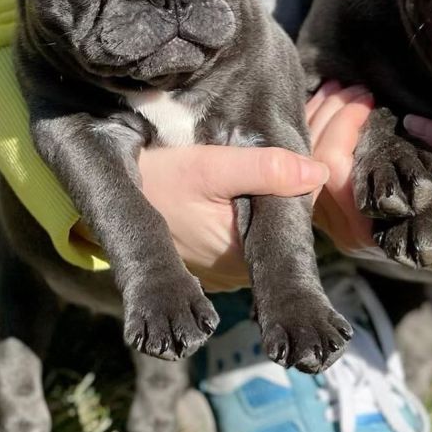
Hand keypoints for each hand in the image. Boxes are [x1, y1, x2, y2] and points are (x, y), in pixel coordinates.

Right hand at [137, 145, 328, 291]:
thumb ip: (265, 169)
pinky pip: (246, 234)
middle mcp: (240, 276)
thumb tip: (320, 171)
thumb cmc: (156, 181)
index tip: (291, 158)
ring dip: (265, 200)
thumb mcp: (208, 168)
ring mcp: (227, 273)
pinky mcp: (216, 263)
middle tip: (267, 156)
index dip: (300, 186)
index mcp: (245, 260)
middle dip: (283, 192)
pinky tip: (235, 188)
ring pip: (265, 230)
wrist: (111, 198)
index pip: (296, 222)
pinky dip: (247, 210)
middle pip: (282, 227)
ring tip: (250, 170)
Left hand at [307, 82, 431, 279]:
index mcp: (379, 230)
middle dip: (325, 115)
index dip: (341, 125)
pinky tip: (332, 109)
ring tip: (339, 90)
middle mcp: (350, 233)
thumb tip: (412, 120)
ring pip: (303, 169)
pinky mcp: (340, 215)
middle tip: (352, 86)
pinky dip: (316, 136)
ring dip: (316, 122)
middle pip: (309, 166)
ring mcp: (340, 227)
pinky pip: (311, 173)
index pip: (333, 173)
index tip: (368, 97)